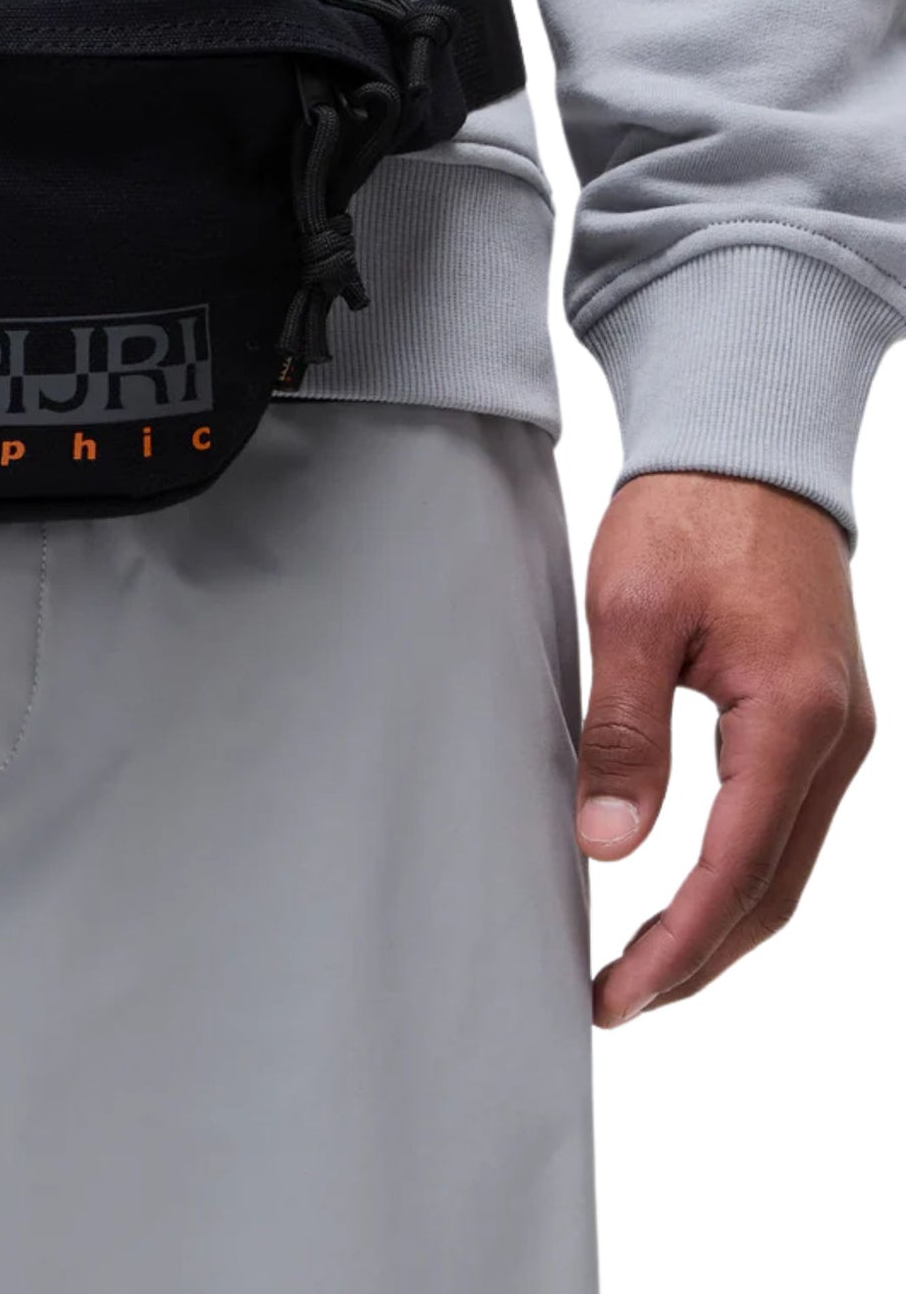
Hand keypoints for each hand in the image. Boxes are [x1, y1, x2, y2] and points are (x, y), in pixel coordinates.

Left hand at [577, 472, 874, 1026]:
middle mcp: (837, 736)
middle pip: (773, 887)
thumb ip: (623, 732)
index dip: (678, 945)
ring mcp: (838, 729)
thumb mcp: (631, 614)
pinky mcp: (817, 716)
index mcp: (793, 715)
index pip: (736, 867)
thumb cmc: (689, 513)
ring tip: (642, 965)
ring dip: (719, 922)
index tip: (620, 993)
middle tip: (620, 999)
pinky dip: (738, 870)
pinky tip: (686, 891)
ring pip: (785, 861)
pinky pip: (785, 819)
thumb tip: (608, 843)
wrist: (745, 446)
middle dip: (699, 956)